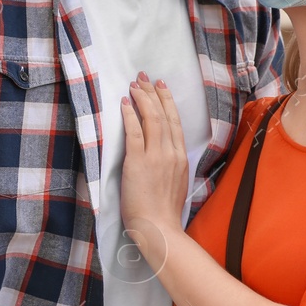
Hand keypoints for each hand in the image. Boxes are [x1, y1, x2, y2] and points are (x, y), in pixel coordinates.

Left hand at [119, 75, 191, 246]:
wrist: (159, 229)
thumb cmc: (163, 213)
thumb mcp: (176, 184)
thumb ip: (171, 166)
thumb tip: (164, 155)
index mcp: (181, 158)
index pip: (175, 122)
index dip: (167, 102)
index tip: (160, 87)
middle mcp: (171, 153)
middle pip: (164, 115)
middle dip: (153, 93)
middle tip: (145, 77)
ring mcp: (156, 157)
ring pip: (151, 119)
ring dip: (142, 98)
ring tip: (134, 84)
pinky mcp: (138, 162)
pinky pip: (134, 132)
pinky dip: (130, 115)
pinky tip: (125, 103)